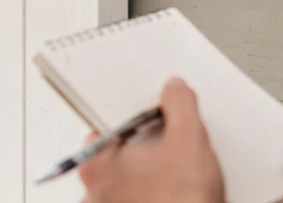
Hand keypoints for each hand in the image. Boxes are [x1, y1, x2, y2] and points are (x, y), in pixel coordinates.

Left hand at [79, 78, 223, 202]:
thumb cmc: (182, 200)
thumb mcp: (190, 137)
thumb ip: (180, 104)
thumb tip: (175, 90)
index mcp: (97, 164)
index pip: (106, 130)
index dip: (133, 125)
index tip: (151, 124)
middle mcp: (92, 194)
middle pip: (113, 160)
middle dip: (139, 155)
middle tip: (166, 153)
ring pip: (122, 188)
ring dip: (144, 182)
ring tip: (173, 180)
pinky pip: (132, 202)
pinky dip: (148, 199)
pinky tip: (171, 197)